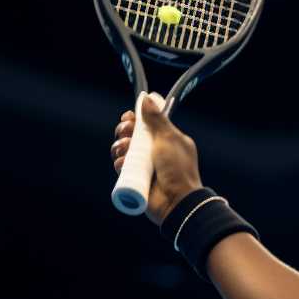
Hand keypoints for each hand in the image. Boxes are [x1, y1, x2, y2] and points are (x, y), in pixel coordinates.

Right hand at [110, 94, 202, 224]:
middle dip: (124, 130)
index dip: (135, 118)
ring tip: (126, 149)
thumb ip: (157, 119)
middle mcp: (154, 151)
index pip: (146, 123)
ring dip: (120, 146)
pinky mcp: (136, 178)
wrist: (177, 200)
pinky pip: (121, 166)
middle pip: (131, 134)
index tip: (129, 116)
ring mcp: (144, 165)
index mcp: (167, 139)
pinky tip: (123, 162)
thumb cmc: (178, 169)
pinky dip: (119, 162)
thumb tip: (147, 97)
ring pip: (123, 149)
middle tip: (126, 132)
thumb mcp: (169, 139)